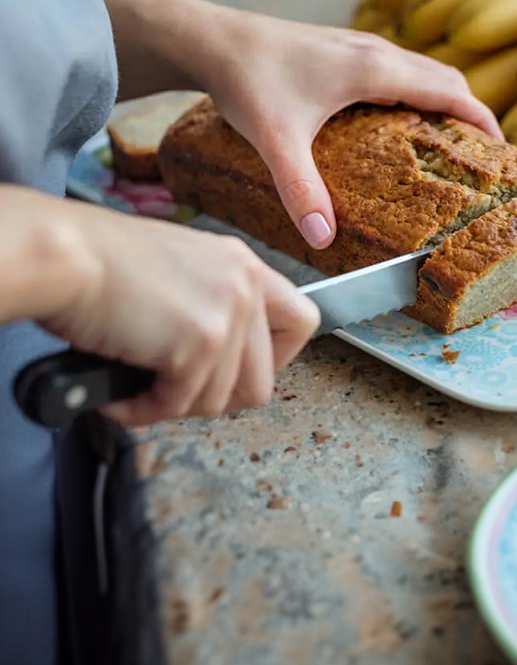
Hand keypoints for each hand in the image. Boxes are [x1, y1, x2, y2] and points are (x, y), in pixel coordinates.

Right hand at [31, 196, 319, 426]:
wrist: (67, 254)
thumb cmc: (101, 260)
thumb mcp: (180, 269)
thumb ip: (211, 304)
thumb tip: (217, 360)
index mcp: (242, 264)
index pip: (301, 320)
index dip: (274, 360)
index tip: (236, 371)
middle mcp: (245, 285)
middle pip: (263, 380)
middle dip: (215, 397)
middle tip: (174, 390)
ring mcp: (227, 315)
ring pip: (221, 401)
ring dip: (173, 404)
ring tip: (137, 387)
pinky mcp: (199, 344)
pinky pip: (179, 405)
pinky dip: (143, 409)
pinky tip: (118, 394)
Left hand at [192, 11, 502, 249]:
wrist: (209, 39)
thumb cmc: (245, 81)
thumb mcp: (276, 140)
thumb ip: (301, 189)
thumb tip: (322, 237)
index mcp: (374, 69)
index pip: (451, 91)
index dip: (483, 121)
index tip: (505, 153)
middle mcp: (374, 51)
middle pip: (445, 78)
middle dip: (469, 114)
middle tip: (480, 159)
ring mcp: (358, 45)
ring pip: (421, 70)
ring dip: (442, 101)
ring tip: (447, 144)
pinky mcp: (341, 49)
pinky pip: (398, 69)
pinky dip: (415, 92)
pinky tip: (395, 125)